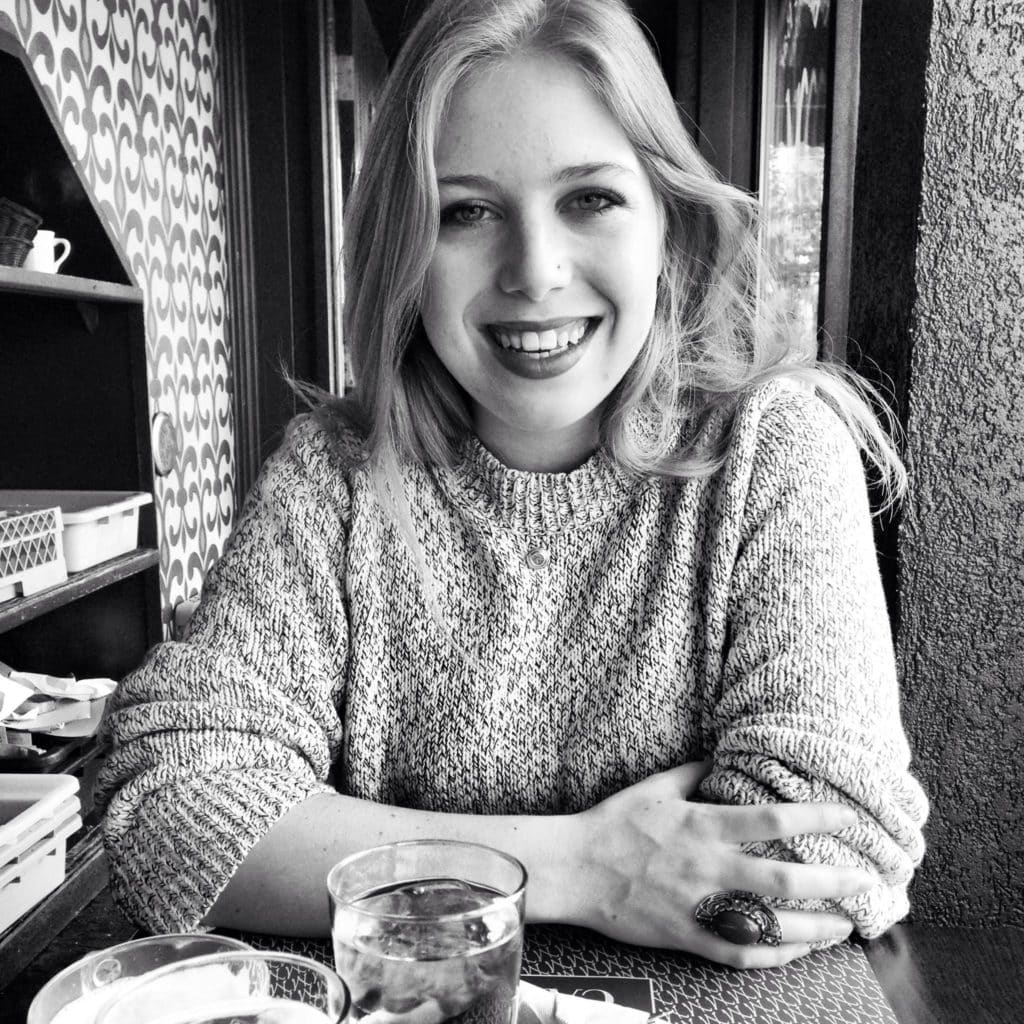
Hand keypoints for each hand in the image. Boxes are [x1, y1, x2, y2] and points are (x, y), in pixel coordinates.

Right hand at [571, 761, 873, 968]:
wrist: (575, 868)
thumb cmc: (614, 822)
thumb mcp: (655, 786)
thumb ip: (694, 771)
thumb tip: (724, 756)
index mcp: (703, 824)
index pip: (773, 818)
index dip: (816, 817)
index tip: (849, 818)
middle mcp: (708, 866)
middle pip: (784, 877)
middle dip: (833, 881)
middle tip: (866, 881)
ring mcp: (700, 906)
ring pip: (770, 925)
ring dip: (816, 927)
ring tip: (846, 926)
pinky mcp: (687, 936)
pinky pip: (740, 954)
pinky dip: (775, 956)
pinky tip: (798, 950)